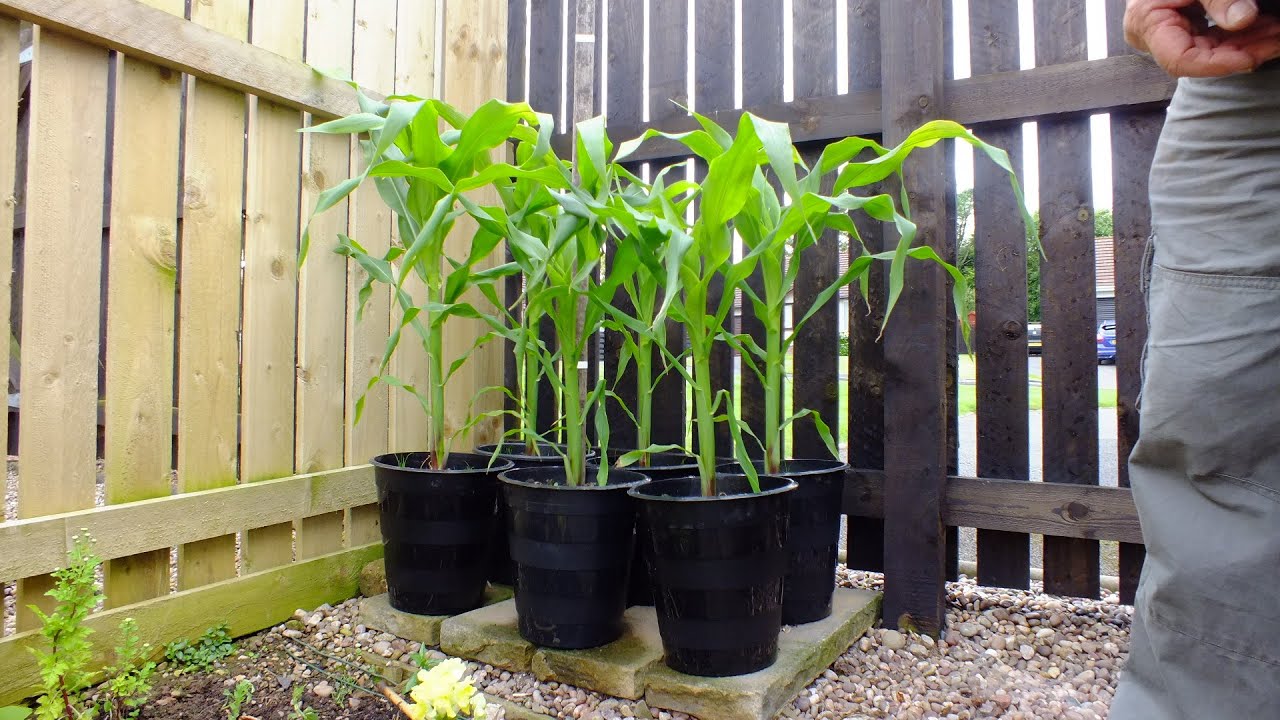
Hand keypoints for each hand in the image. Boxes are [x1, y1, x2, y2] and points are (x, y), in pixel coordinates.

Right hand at [1125, 0, 1279, 76]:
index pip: (1178, 59)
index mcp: (1146, 22)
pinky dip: (1237, 35)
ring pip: (1208, 49)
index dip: (1214, 65)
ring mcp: (1168, 32)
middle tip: (1275, 41)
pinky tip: (1262, 29)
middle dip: (1241, 51)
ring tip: (1274, 33)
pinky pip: (1210, 38)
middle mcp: (1153, 35)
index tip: (1248, 59)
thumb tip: (1244, 18)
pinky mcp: (1183, 26)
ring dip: (1245, 44)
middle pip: (1199, 56)